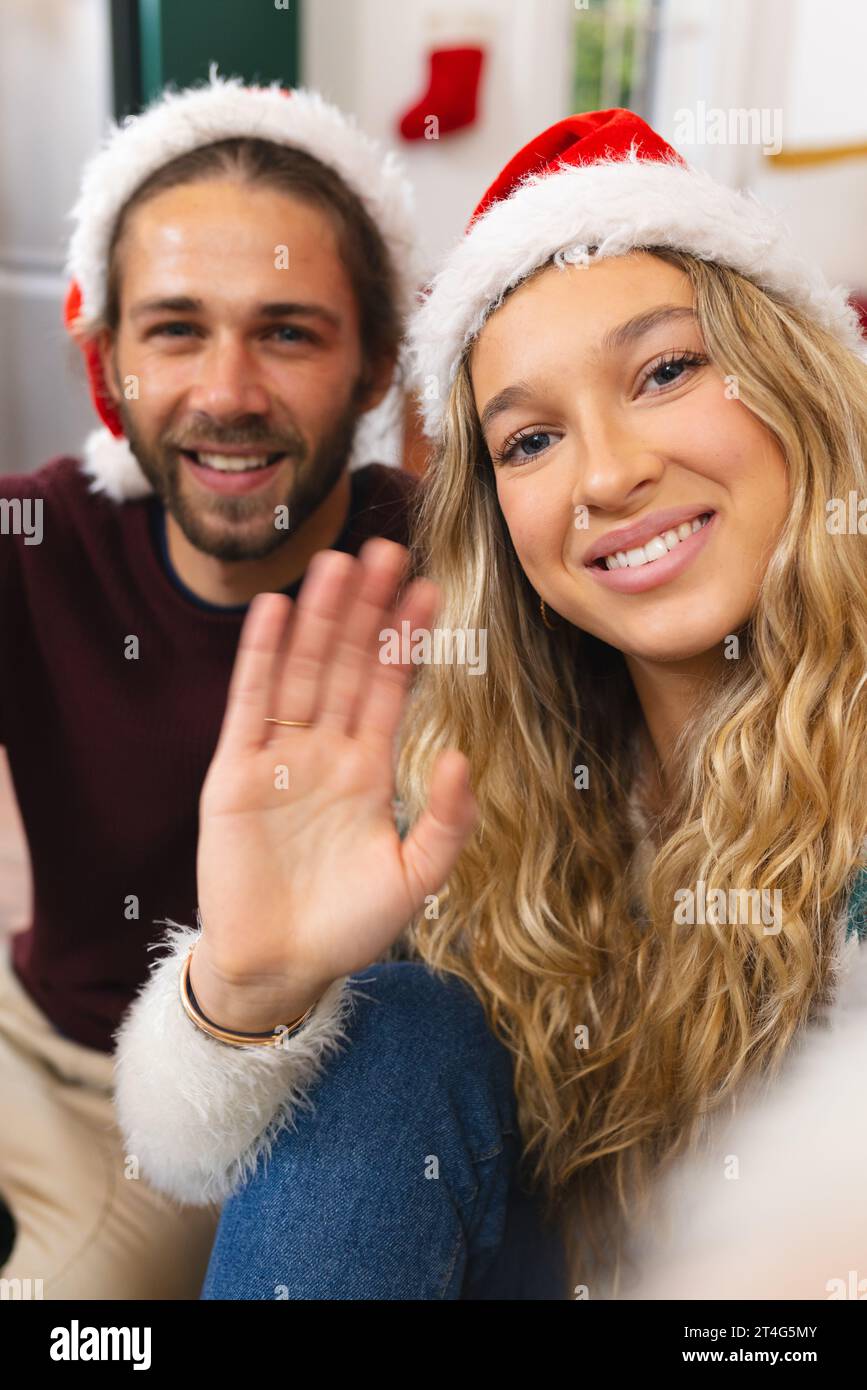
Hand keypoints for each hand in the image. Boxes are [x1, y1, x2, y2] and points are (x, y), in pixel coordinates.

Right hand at [191, 538, 478, 1031]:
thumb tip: (462, 755)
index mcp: (369, 768)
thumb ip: (444, 820)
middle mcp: (326, 751)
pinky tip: (275, 611)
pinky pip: (250, 706)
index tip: (430, 588)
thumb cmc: (348, 926)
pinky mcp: (235, 773)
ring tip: (338, 562)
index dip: (407, 639)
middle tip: (387, 549)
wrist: (279, 968)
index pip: (390, 687)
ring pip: (302, 672)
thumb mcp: (416, 877)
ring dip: (320, 619)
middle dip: (367, 610)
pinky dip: (261, 659)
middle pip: (348, 664)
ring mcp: (280, 757)